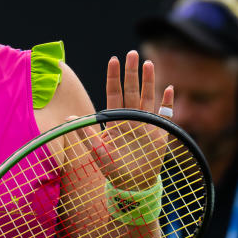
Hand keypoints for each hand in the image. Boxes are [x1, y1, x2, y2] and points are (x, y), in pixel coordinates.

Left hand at [76, 51, 174, 188]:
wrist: (132, 184)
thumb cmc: (113, 169)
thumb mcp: (97, 151)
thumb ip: (84, 134)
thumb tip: (67, 117)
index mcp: (115, 119)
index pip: (114, 93)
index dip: (114, 77)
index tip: (114, 59)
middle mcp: (131, 118)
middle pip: (131, 90)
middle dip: (132, 72)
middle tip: (132, 53)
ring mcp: (146, 123)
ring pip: (148, 97)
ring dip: (149, 81)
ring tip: (148, 64)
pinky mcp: (159, 133)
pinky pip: (165, 114)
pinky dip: (167, 103)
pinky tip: (169, 88)